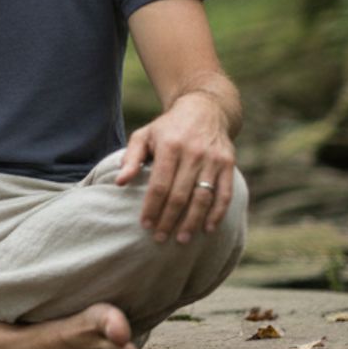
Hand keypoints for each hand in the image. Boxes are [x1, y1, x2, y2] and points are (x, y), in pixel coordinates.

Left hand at [115, 91, 235, 243]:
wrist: (205, 109)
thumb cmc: (168, 127)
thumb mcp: (144, 135)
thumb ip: (131, 158)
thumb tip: (119, 182)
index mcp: (170, 146)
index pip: (159, 185)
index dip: (152, 207)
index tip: (145, 225)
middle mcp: (193, 153)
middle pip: (180, 195)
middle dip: (169, 219)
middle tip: (160, 238)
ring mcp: (213, 159)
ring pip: (203, 197)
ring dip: (192, 221)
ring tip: (182, 239)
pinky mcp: (228, 164)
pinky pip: (224, 193)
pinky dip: (217, 213)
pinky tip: (208, 228)